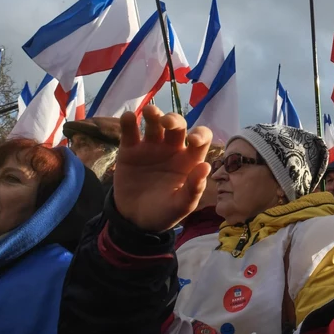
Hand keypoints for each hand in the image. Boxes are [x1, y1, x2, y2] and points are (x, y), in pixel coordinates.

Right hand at [113, 105, 212, 231]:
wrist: (135, 220)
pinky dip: (128, 122)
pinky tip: (128, 117)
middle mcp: (172, 148)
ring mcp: (150, 146)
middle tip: (166, 123)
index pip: (201, 138)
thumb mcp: (181, 205)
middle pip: (177, 125)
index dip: (200, 134)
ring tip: (149, 112)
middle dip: (174, 119)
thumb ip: (193, 188)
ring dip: (153, 114)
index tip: (193, 140)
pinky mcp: (130, 150)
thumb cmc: (165, 211)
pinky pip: (130, 131)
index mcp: (189, 159)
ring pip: (154, 122)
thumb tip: (206, 167)